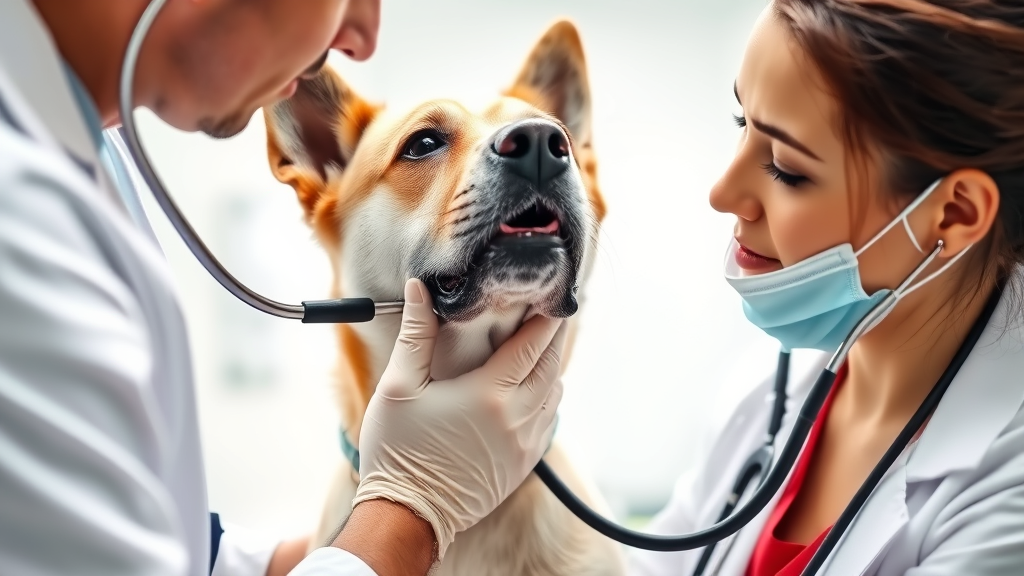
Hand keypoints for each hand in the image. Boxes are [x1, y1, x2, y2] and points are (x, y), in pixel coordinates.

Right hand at [351, 278, 565, 560]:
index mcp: (489, 395)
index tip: (551, 296)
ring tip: (542, 346)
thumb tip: (420, 290)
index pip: (532, 345)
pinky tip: (534, 388)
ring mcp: (524, 444)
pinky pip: (548, 421)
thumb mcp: (399, 387)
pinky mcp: (523, 464)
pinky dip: (547, 398)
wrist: (408, 515)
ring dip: (551, 367)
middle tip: (553, 312)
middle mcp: (517, 418)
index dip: (545, 318)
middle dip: (554, 337)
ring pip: (554, 394)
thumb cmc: (398, 451)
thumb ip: (416, 335)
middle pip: (551, 366)